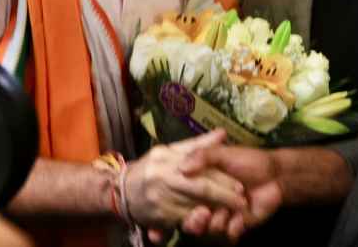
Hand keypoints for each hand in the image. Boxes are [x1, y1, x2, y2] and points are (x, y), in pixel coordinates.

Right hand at [124, 130, 246, 233]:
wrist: (116, 190)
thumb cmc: (150, 168)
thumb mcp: (170, 151)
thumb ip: (197, 145)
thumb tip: (222, 133)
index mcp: (167, 158)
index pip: (201, 169)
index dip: (223, 179)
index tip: (240, 186)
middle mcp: (162, 177)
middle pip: (200, 187)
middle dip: (223, 196)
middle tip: (241, 202)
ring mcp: (158, 199)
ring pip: (193, 207)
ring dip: (213, 212)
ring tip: (229, 214)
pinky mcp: (156, 218)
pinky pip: (181, 222)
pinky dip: (196, 223)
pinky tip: (208, 223)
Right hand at [177, 145, 283, 243]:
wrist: (275, 174)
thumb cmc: (248, 161)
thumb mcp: (224, 153)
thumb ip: (203, 156)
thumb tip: (182, 166)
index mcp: (200, 187)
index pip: (183, 200)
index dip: (179, 205)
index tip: (185, 200)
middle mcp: (208, 204)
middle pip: (193, 222)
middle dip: (195, 223)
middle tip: (203, 214)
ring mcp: (222, 216)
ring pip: (210, 230)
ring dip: (216, 222)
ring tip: (225, 212)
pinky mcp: (236, 226)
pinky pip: (228, 236)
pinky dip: (233, 229)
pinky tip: (240, 219)